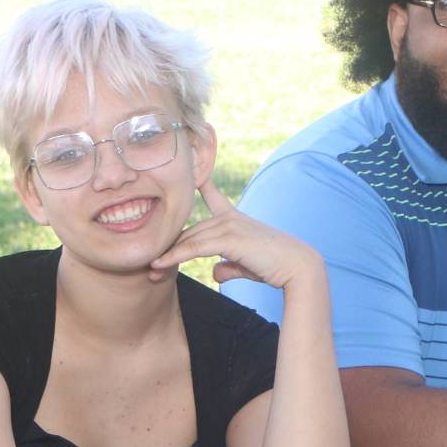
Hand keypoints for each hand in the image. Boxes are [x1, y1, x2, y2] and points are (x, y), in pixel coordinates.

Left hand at [147, 178, 325, 289]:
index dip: (199, 185)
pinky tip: (160, 264)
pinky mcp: (229, 238)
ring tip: (150, 270)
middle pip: (190, 230)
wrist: (296, 267)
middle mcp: (229, 217)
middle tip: (150, 264)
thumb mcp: (246, 265)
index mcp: (234, 219)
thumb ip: (228, 266)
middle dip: (170, 248)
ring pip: (189, 239)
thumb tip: (214, 273)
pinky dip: (175, 257)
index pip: (213, 196)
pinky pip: (194, 248)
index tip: (187, 173)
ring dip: (167, 256)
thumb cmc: (274, 266)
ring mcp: (229, 225)